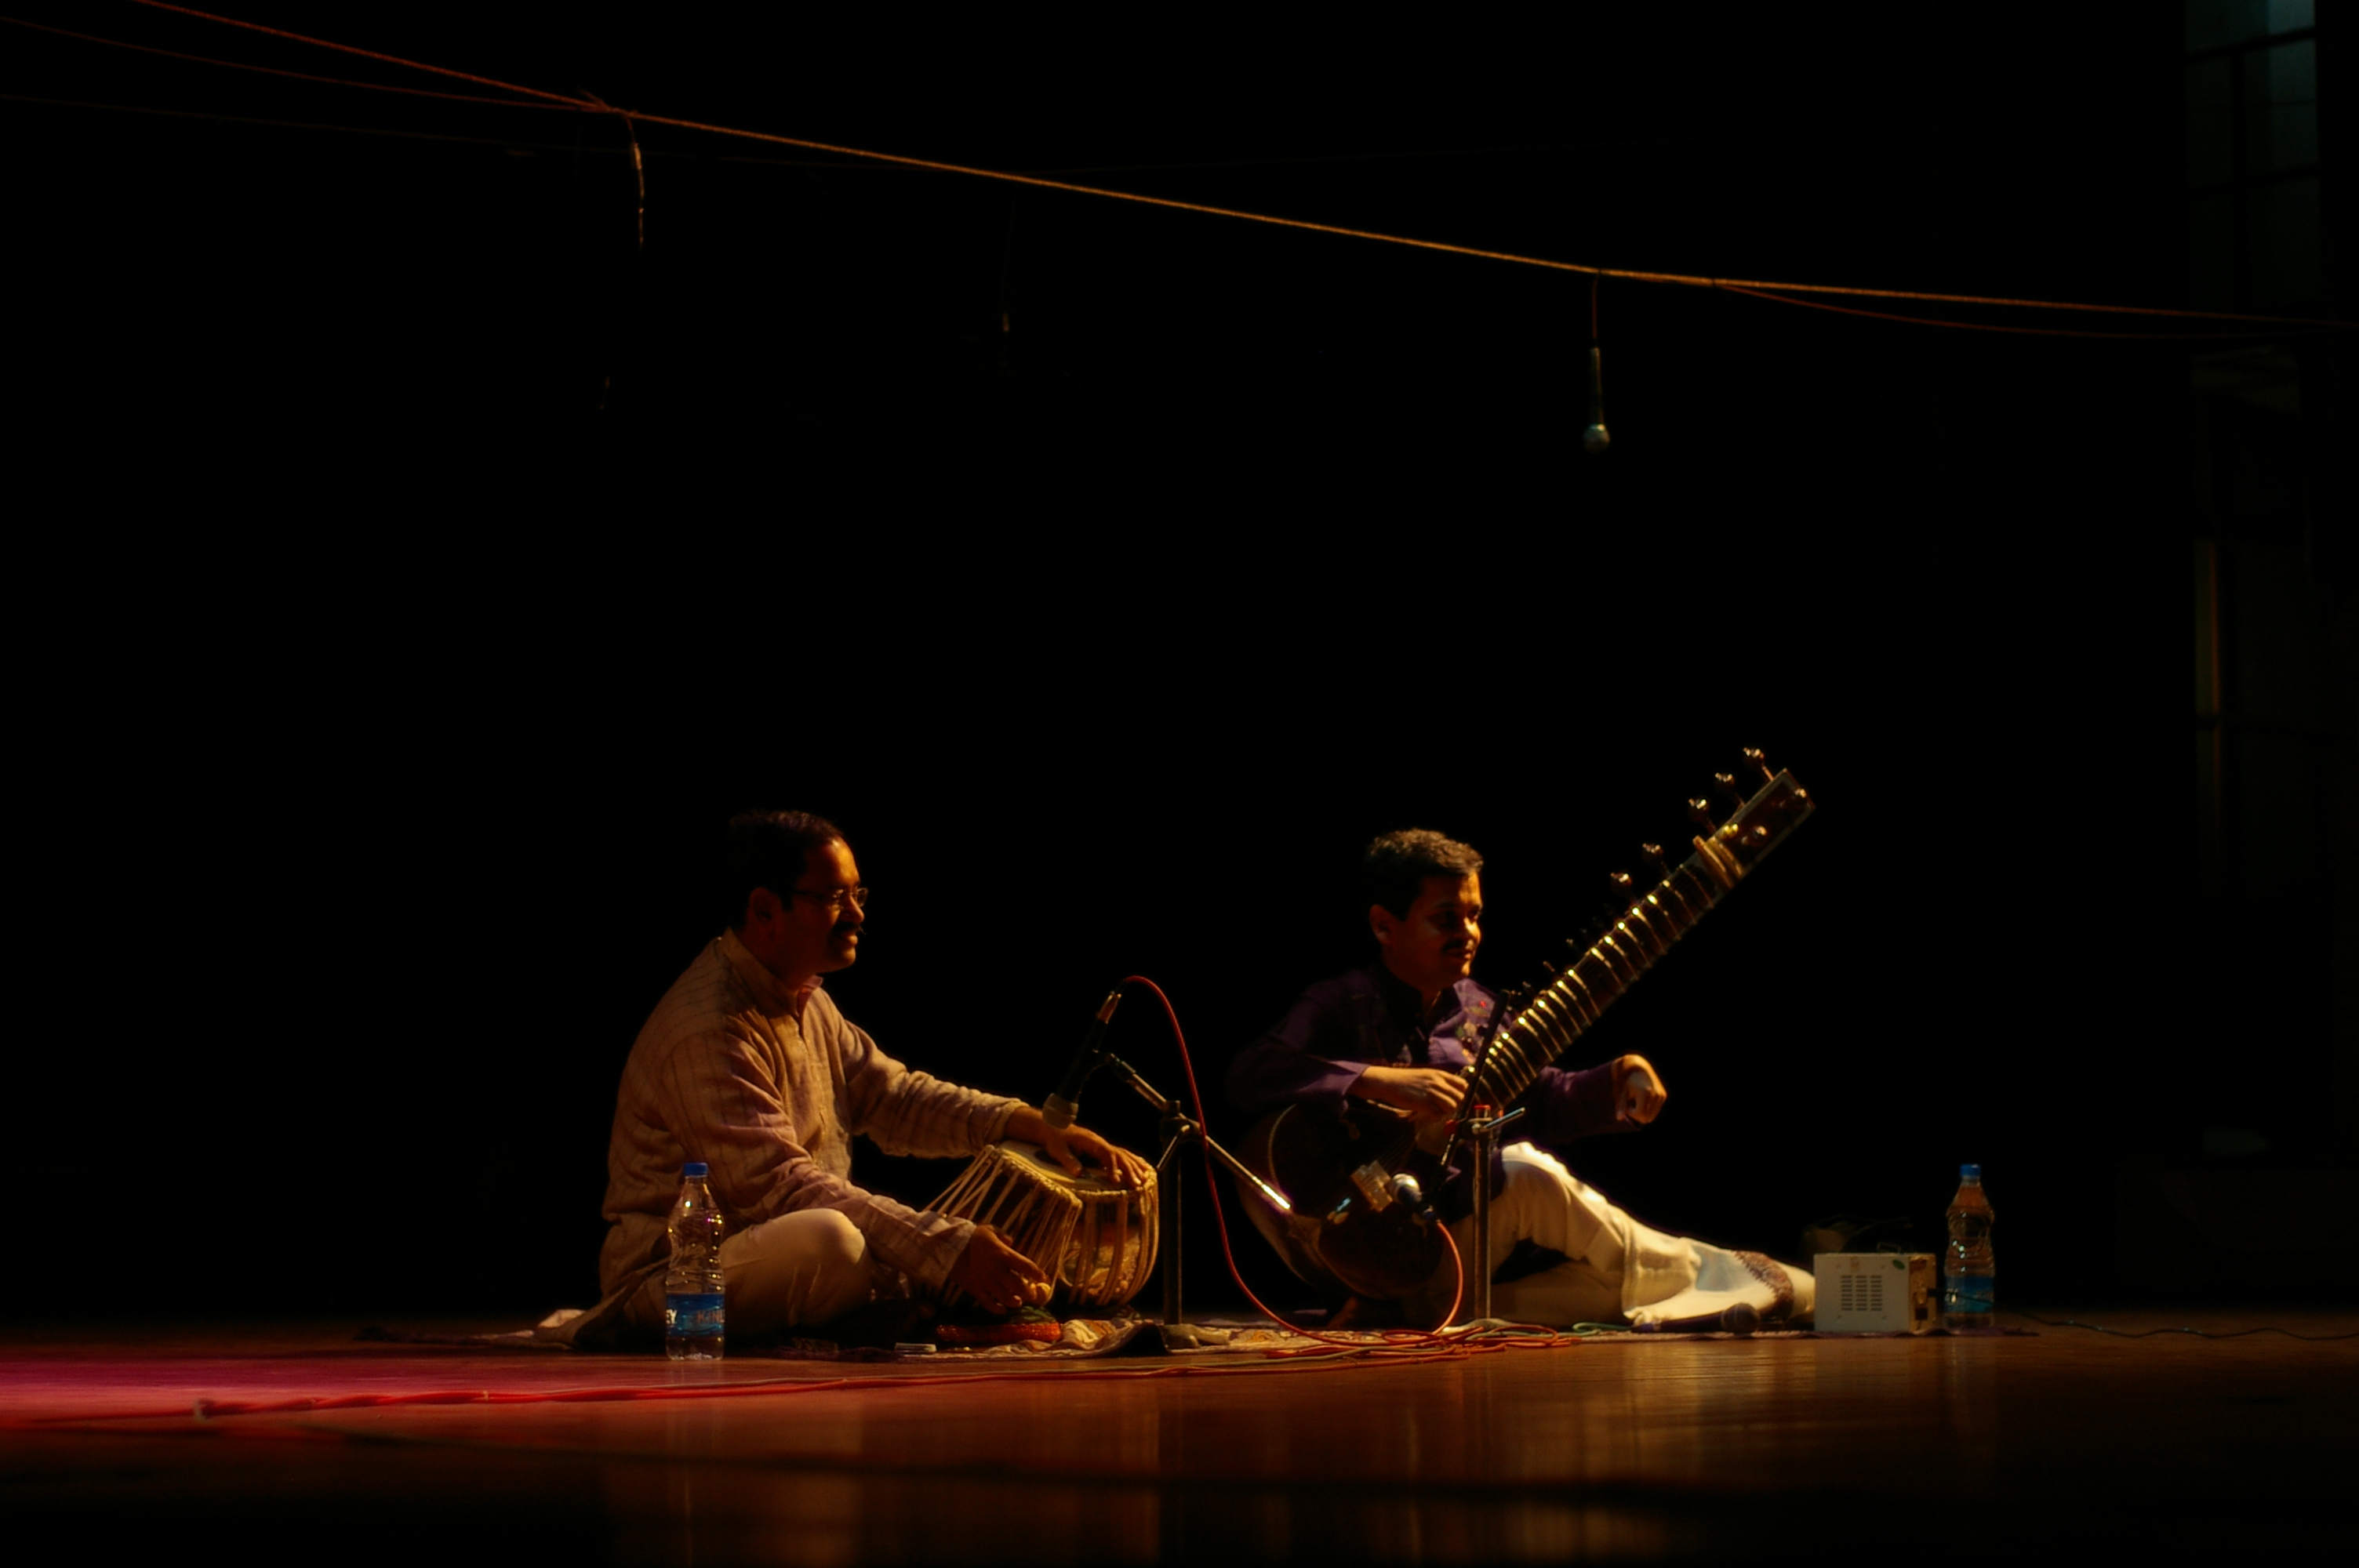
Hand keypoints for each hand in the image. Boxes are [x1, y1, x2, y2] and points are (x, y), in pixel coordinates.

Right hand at [949, 1224, 1051, 1313]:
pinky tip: (1003, 1310)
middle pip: (1019, 1286)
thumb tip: (1012, 1242)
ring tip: (1018, 1302)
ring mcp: (986, 1281)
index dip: (1038, 1274)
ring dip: (1015, 1302)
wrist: (948, 1247)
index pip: (1026, 1266)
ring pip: (1005, 1298)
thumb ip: (1003, 1236)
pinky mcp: (975, 1289)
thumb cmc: (971, 1237)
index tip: (1044, 1278)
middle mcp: (997, 1270)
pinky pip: (988, 1304)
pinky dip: (997, 1309)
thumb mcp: (989, 1230)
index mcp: (1003, 1254)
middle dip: (1029, 1293)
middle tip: (1033, 1295)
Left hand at [1040, 1121, 1154, 1188]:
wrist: (1052, 1127)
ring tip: (1146, 1178)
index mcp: (1091, 1141)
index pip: (1107, 1153)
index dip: (1113, 1167)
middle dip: (1130, 1169)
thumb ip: (1069, 1161)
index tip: (1116, 1180)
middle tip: (1139, 1184)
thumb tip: (1079, 1174)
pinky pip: (1120, 1155)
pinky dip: (1131, 1161)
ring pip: (1123, 1154)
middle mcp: (1100, 1142)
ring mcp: (1102, 1145)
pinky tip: (1141, 1167)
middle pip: (1120, 1155)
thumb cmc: (1054, 1139)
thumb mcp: (1058, 1150)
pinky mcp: (1101, 1150)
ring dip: (1135, 1166)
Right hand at [1351, 1065, 1467, 1125]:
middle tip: (1442, 1107)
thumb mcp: (1426, 1074)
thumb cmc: (1407, 1080)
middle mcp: (1438, 1082)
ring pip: (1451, 1107)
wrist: (1389, 1081)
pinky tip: (1427, 1113)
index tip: (1454, 1099)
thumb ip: (1440, 1081)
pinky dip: (1435, 1117)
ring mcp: (1431, 1092)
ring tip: (1434, 1110)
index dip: (1461, 1094)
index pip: (1463, 1085)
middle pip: (1459, 1098)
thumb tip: (1452, 1093)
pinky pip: (1438, 1115)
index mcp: (1440, 1074)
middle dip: (1454, 1105)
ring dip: (1444, 1111)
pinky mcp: (1424, 1103)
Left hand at [1612, 1054, 1666, 1122]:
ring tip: (1636, 1101)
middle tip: (1630, 1105)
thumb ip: (1621, 1105)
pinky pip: (1655, 1110)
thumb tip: (1619, 1119)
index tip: (1627, 1105)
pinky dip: (1648, 1109)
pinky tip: (1642, 1099)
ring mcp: (1661, 1095)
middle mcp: (1656, 1094)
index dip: (1631, 1113)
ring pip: (1652, 1116)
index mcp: (1646, 1093)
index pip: (1641, 1115)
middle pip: (1647, 1118)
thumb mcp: (1622, 1091)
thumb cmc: (1626, 1079)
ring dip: (1643, 1112)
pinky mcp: (1663, 1095)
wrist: (1638, 1066)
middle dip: (1637, 1115)